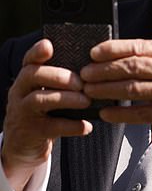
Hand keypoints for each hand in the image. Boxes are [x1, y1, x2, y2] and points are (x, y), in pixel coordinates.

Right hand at [1, 39, 91, 190]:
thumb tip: (91, 68)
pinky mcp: (30, 132)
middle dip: (58, 76)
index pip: (29, 59)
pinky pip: (51, 127)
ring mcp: (22, 111)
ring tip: (86, 101)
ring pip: (40, 99)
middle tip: (81, 82)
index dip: (37, 51)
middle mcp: (20, 91)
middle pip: (33, 75)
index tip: (49, 45)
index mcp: (26, 78)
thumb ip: (59, 79)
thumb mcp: (44, 92)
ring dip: (66, 99)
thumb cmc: (43, 111)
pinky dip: (71, 126)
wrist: (23, 144)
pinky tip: (86, 126)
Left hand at [81, 39, 151, 143]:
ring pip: (133, 89)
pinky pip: (139, 113)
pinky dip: (120, 113)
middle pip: (133, 66)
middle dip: (105, 69)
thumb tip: (121, 53)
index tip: (95, 52)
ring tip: (90, 90)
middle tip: (86, 73)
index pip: (139, 46)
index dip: (114, 49)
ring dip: (107, 89)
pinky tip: (106, 112)